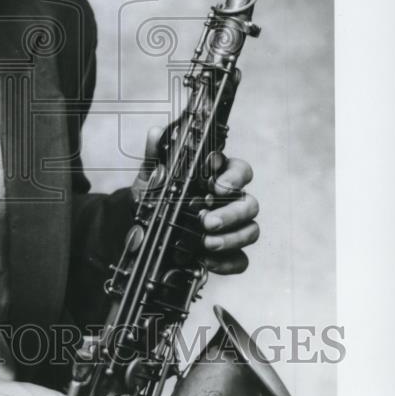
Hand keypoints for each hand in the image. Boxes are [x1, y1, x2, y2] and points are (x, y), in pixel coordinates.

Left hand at [135, 126, 259, 275]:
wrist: (143, 225)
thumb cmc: (157, 194)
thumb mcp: (152, 175)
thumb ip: (155, 155)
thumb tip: (155, 133)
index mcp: (218, 177)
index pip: (240, 171)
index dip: (234, 178)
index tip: (217, 186)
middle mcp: (231, 201)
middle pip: (250, 203)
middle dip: (231, 213)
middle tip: (207, 221)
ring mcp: (234, 228)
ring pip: (252, 230)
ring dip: (231, 238)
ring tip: (207, 243)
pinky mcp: (230, 252)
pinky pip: (241, 260)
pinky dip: (228, 262)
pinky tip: (208, 261)